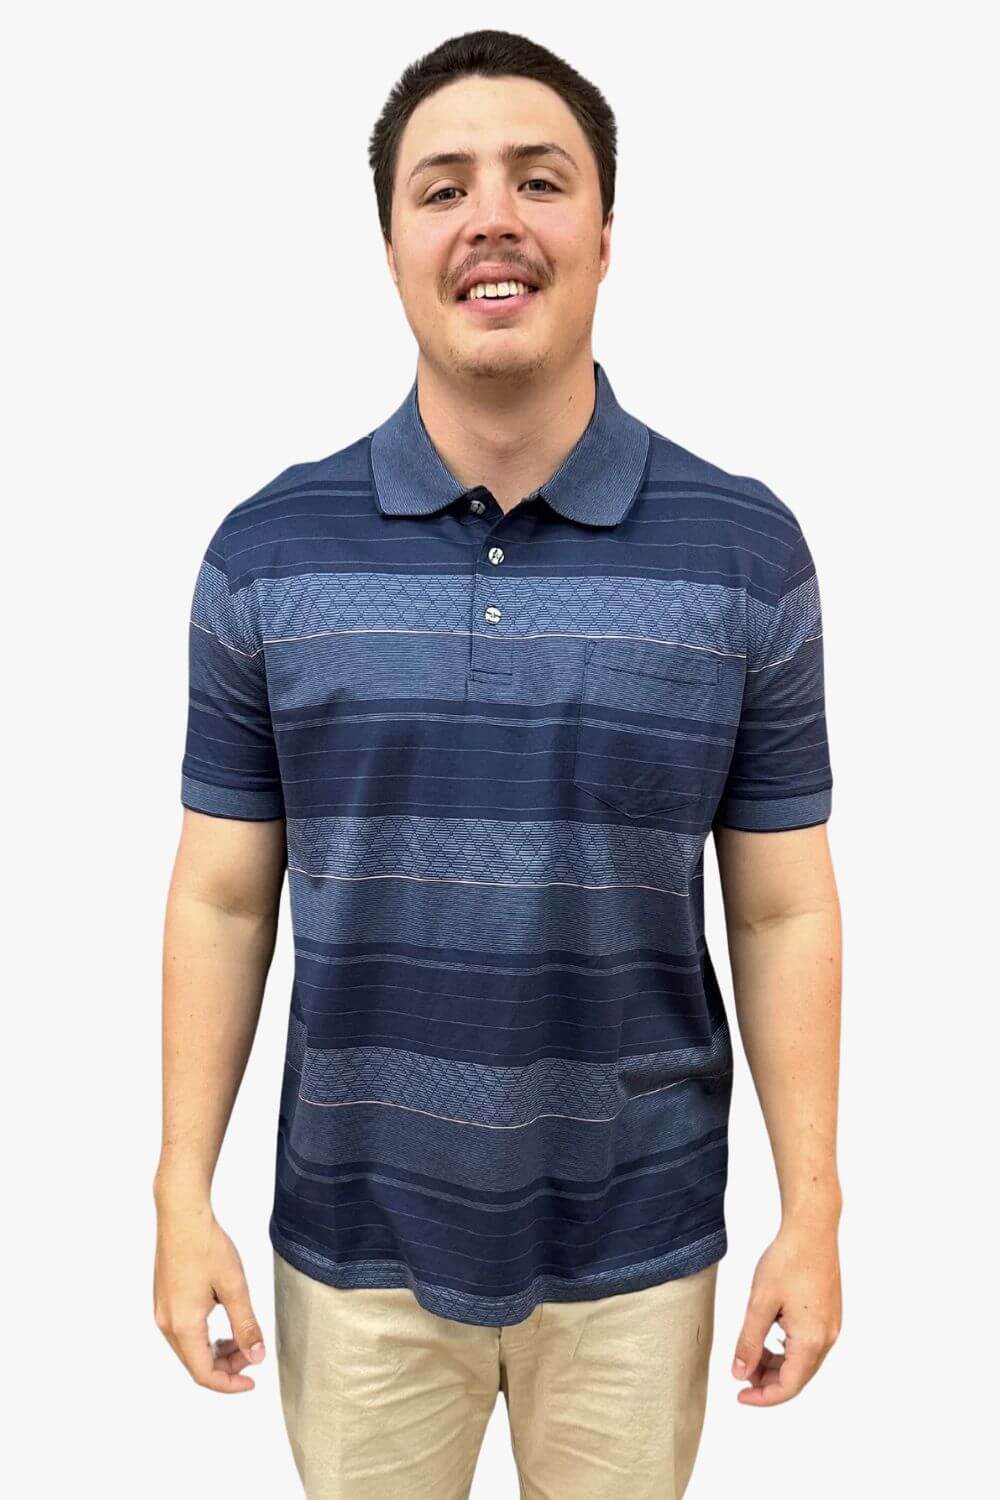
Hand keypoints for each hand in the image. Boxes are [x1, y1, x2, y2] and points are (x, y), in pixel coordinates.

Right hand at [153, 1193, 266, 1392]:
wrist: (181, 1215)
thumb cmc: (207, 1246)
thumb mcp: (234, 1287)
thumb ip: (246, 1325)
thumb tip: (256, 1357)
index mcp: (183, 1325)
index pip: (204, 1373)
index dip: (229, 1384)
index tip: (253, 1381)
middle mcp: (167, 1323)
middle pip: (195, 1363)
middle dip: (226, 1365)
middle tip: (253, 1352)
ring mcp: (162, 1312)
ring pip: (189, 1349)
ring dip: (216, 1352)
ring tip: (241, 1338)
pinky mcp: (163, 1300)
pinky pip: (184, 1332)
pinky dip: (204, 1337)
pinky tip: (223, 1324)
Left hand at [730, 1219, 841, 1404]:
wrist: (813, 1229)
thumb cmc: (786, 1261)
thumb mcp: (759, 1303)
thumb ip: (749, 1342)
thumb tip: (740, 1374)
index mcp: (811, 1340)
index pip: (788, 1386)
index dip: (763, 1397)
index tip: (739, 1396)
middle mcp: (827, 1338)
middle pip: (798, 1377)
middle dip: (768, 1381)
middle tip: (740, 1372)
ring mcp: (832, 1326)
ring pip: (803, 1361)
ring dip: (777, 1365)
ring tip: (751, 1354)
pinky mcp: (830, 1314)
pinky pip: (809, 1345)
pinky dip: (788, 1350)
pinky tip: (769, 1338)